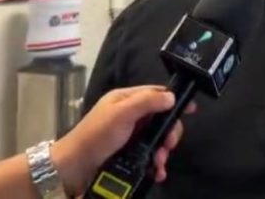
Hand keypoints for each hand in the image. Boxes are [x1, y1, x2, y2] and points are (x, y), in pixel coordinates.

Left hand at [50, 85, 196, 196]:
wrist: (73, 169)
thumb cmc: (97, 136)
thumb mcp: (121, 114)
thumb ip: (147, 102)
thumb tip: (171, 97)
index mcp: (126, 99)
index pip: (156, 93)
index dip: (174, 99)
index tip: (191, 109)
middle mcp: (130, 115)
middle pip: (161, 118)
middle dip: (169, 132)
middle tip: (169, 145)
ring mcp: (129, 135)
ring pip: (157, 138)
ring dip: (163, 150)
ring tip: (160, 163)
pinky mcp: (128, 153)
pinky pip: (149, 154)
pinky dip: (156, 163)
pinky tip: (157, 171)